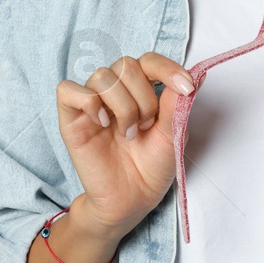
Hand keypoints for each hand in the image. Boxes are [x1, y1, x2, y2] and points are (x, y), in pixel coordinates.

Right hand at [56, 53, 196, 238]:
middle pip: (126, 65)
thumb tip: (195, 75)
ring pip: (102, 76)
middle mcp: (115, 91)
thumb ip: (177, 104)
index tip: (186, 88)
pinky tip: (103, 124)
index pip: (149, 61)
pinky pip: (68, 90)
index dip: (168, 68)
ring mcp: (92, 103)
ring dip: (122, 105)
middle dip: (144, 96)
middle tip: (147, 126)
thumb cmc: (151, 168)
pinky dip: (90, 102)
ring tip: (128, 133)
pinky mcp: (71, 119)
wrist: (132, 201)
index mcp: (140, 90)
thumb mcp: (173, 134)